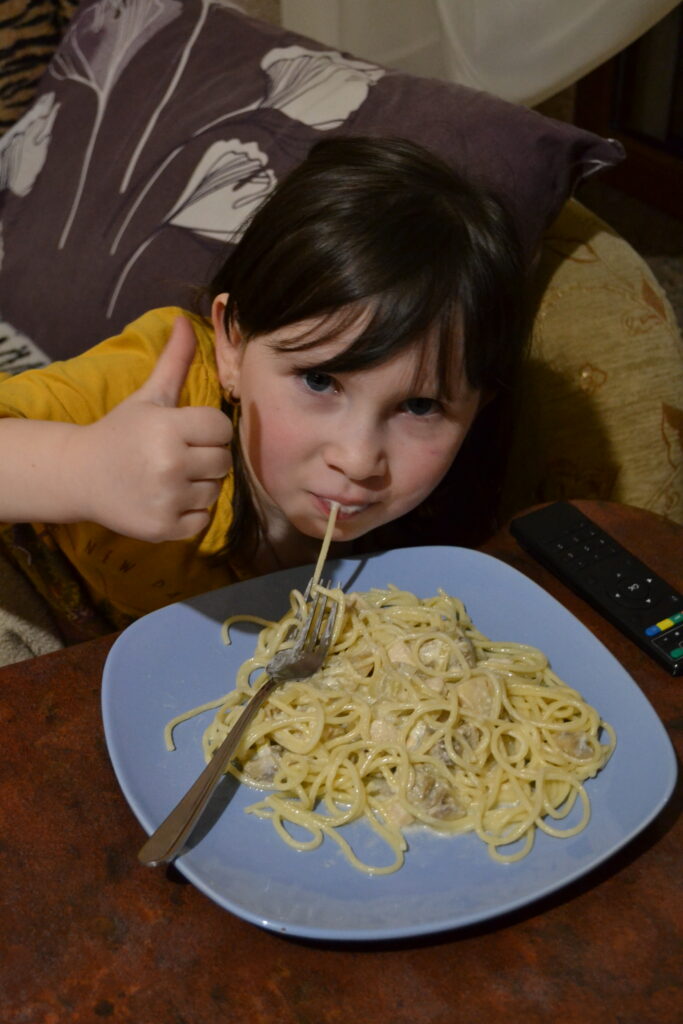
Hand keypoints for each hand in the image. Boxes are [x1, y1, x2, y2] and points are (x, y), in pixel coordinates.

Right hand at [74, 316, 232, 540]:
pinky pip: (203, 520)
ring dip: (200, 485)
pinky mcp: (164, 528)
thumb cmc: (120, 432)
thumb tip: (187, 320)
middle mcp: (170, 464)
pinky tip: (167, 499)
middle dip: (206, 458)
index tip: (187, 432)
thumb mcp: (148, 397)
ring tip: (171, 477)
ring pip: (215, 491)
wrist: (80, 475)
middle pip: (223, 462)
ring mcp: (167, 498)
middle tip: (179, 456)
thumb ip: (174, 361)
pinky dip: (190, 513)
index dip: (209, 430)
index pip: (221, 429)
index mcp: (168, 427)